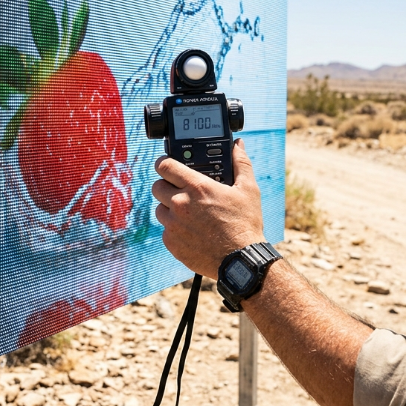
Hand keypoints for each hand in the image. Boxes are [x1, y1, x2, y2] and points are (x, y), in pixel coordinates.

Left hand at [152, 138, 265, 278]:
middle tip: (181, 192)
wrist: (241, 260)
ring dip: (170, 209)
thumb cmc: (245, 224)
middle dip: (167, 187)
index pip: (164, 165)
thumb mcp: (248, 190)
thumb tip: (238, 145)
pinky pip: (165, 231)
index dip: (164, 163)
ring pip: (160, 209)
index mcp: (196, 187)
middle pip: (157, 186)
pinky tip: (191, 232)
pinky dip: (174, 230)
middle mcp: (180, 204)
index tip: (167, 165)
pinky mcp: (171, 243)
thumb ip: (241, 164)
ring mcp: (173, 225)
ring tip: (189, 215)